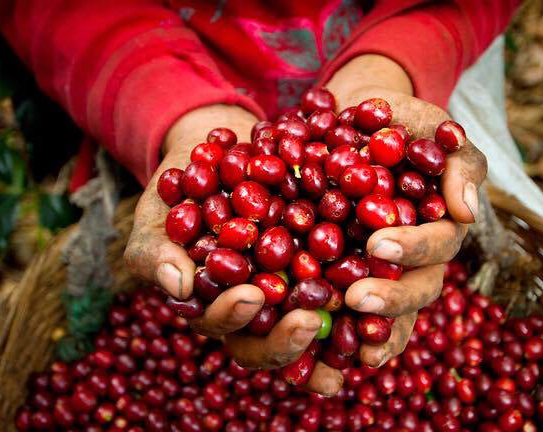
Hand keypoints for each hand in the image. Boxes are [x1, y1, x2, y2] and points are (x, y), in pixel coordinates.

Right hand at [124, 105, 342, 394]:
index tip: (251, 296)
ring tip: (360, 323)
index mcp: (218, 306)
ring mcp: (296, 287)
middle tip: (309, 321)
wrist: (224, 150)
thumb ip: (157, 251)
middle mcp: (262, 308)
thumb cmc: (182, 187)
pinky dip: (367, 283)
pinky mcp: (328, 260)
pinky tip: (385, 276)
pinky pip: (349, 277)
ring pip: (317, 320)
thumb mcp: (160, 214)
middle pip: (275, 341)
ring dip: (340, 330)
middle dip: (289, 340)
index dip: (236, 320)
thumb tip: (178, 288)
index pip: (226, 328)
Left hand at [326, 55, 487, 366]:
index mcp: (439, 225)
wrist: (353, 122)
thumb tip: (466, 211)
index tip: (378, 244)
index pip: (437, 245)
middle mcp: (417, 257)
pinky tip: (323, 349)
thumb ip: (457, 162)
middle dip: (391, 298)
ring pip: (391, 312)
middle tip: (355, 298)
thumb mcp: (431, 128)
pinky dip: (342, 332)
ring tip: (348, 345)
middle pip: (416, 289)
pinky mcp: (350, 274)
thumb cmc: (399, 123)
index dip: (413, 248)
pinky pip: (352, 312)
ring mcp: (385, 270)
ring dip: (373, 329)